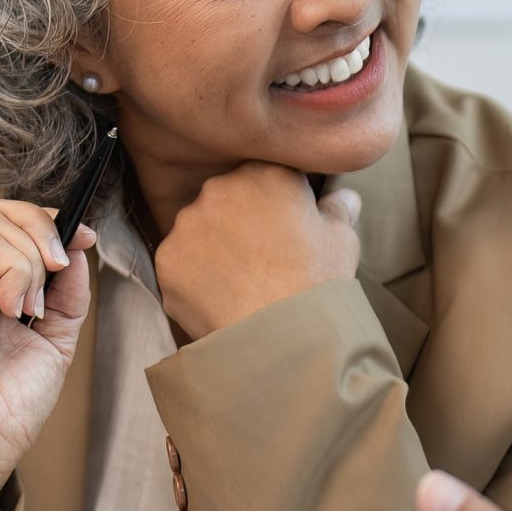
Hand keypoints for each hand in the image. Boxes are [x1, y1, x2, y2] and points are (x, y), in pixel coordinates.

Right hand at [0, 198, 92, 510]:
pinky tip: (18, 311)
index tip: (81, 242)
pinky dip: (15, 272)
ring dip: (29, 256)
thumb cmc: (3, 409)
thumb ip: (67, 292)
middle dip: (39, 227)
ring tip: (33, 306)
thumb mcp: (54, 340)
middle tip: (59, 269)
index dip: (43, 220)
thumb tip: (79, 243)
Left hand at [155, 162, 361, 339]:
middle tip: (264, 259)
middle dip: (242, 220)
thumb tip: (344, 198)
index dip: (278, 202)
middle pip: (229, 198)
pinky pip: (181, 262)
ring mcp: (188, 223)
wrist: (281, 337)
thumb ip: (338, 210)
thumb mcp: (342, 240)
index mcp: (267, 173)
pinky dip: (196, 277)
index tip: (287, 228)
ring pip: (200, 229)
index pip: (268, 176)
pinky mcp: (167, 258)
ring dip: (215, 247)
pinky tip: (220, 297)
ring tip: (241, 282)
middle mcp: (221, 188)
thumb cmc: (318, 284)